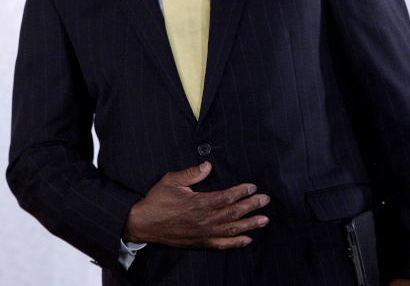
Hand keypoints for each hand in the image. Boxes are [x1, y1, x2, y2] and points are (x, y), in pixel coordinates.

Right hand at [122, 161, 270, 248]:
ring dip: (250, 225)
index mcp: (199, 203)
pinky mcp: (200, 243)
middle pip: (234, 213)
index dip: (241, 192)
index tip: (252, 187)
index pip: (227, 197)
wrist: (144, 224)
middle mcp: (205, 220)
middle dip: (252, 206)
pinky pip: (222, 245)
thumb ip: (191, 173)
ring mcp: (203, 233)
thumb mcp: (171, 181)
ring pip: (232, 230)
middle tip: (266, 200)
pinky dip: (236, 243)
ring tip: (264, 220)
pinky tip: (247, 240)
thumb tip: (207, 164)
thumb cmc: (157, 200)